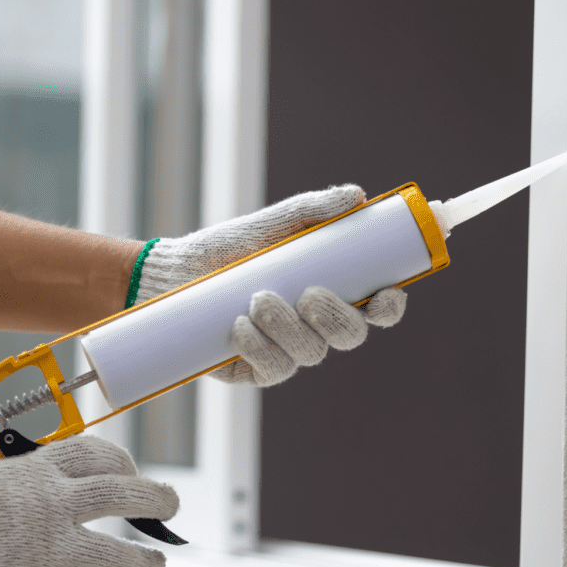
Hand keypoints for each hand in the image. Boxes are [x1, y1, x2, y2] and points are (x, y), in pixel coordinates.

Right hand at [0, 436, 177, 566]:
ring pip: (122, 551)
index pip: (97, 453)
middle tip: (171, 505)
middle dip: (156, 498)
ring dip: (147, 560)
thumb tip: (46, 493)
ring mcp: (52, 546)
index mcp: (36, 470)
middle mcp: (54, 503)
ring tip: (157, 564)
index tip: (131, 472)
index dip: (123, 461)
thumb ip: (23, 486)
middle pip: (124, 492)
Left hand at [134, 185, 407, 385]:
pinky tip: (240, 326)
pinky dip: (259, 347)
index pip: (375, 307)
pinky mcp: (258, 369)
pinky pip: (274, 369)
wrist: (176, 273)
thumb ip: (312, 210)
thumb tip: (355, 196)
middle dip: (336, 319)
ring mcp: (289, 350)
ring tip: (257, 298)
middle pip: (350, 336)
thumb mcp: (270, 223)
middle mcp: (315, 326)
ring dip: (288, 327)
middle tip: (309, 295)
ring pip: (311, 353)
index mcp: (331, 291)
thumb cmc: (228, 248)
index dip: (390, 306)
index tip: (387, 293)